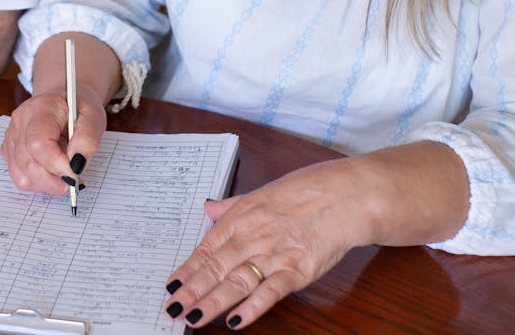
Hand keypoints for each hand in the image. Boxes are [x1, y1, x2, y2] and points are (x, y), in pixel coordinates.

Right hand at [1, 86, 107, 195]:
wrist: (64, 103)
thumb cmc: (78, 109)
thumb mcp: (94, 117)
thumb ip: (88, 139)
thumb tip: (76, 164)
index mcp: (41, 108)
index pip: (37, 143)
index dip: (56, 164)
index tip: (75, 171)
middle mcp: (20, 122)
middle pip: (28, 163)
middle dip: (54, 180)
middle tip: (73, 179)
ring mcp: (11, 137)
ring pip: (22, 175)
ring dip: (47, 183)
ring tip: (63, 173)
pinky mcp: (8, 150)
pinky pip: (19, 177)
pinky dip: (39, 182)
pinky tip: (51, 172)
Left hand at [161, 158, 364, 328]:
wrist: (344, 197)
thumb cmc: (304, 192)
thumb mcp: (260, 193)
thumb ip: (231, 206)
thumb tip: (208, 208)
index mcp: (239, 218)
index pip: (206, 249)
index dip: (187, 270)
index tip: (171, 287)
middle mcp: (251, 237)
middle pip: (215, 269)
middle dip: (192, 291)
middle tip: (172, 309)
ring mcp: (273, 255)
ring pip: (236, 283)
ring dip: (212, 302)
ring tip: (192, 317)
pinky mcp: (297, 271)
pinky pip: (270, 292)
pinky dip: (252, 307)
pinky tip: (235, 321)